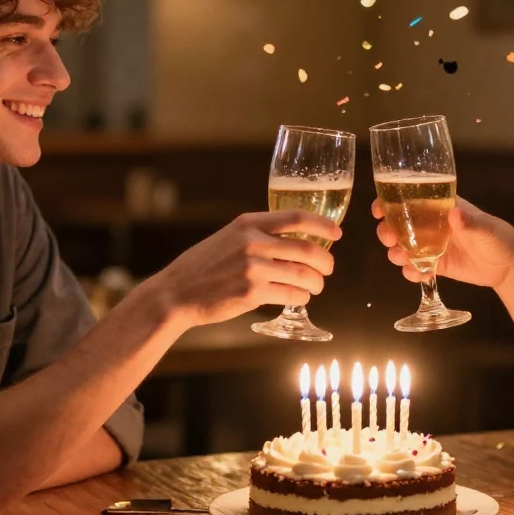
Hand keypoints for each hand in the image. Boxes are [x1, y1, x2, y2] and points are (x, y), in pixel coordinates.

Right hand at [149, 211, 339, 326]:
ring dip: (316, 283)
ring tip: (316, 286)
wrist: (176, 292)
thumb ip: (258, 235)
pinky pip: (291, 294)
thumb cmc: (204, 266)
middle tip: (328, 268)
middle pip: (307, 249)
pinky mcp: (252, 293)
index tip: (337, 233)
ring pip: (303, 274)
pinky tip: (300, 296)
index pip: (297, 218)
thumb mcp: (229, 237)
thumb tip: (295, 240)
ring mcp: (253, 268)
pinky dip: (301, 296)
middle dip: (326, 261)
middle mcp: (252, 242)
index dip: (323, 225)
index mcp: (248, 223)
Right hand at [372, 196, 513, 289]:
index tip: (379, 210)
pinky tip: (418, 274)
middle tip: (389, 239)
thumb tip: (455, 214)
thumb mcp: (486, 228)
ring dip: (396, 253)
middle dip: (388, 231)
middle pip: (399, 225)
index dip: (391, 203)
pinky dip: (411, 272)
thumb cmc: (499, 238)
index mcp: (442, 208)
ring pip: (403, 247)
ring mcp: (432, 246)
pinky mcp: (437, 266)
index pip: (411, 200)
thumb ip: (470, 222)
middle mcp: (432, 226)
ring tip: (402, 259)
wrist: (509, 267)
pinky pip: (415, 268)